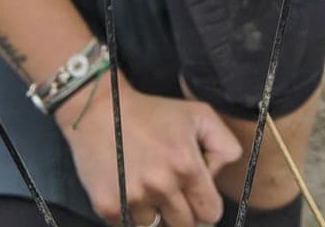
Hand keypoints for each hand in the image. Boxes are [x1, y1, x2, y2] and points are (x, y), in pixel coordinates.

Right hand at [57, 76, 241, 226]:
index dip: (207, 206)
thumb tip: (219, 178)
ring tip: (148, 188)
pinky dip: (132, 214)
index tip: (197, 198)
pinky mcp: (108, 206)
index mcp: (187, 166)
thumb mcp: (199, 115)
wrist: (100, 109)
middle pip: (186, 226)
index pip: (211, 213)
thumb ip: (225, 146)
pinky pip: (130, 226)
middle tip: (173, 194)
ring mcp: (133, 198)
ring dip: (156, 213)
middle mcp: (161, 185)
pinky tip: (129, 190)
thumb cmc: (152, 112)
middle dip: (184, 213)